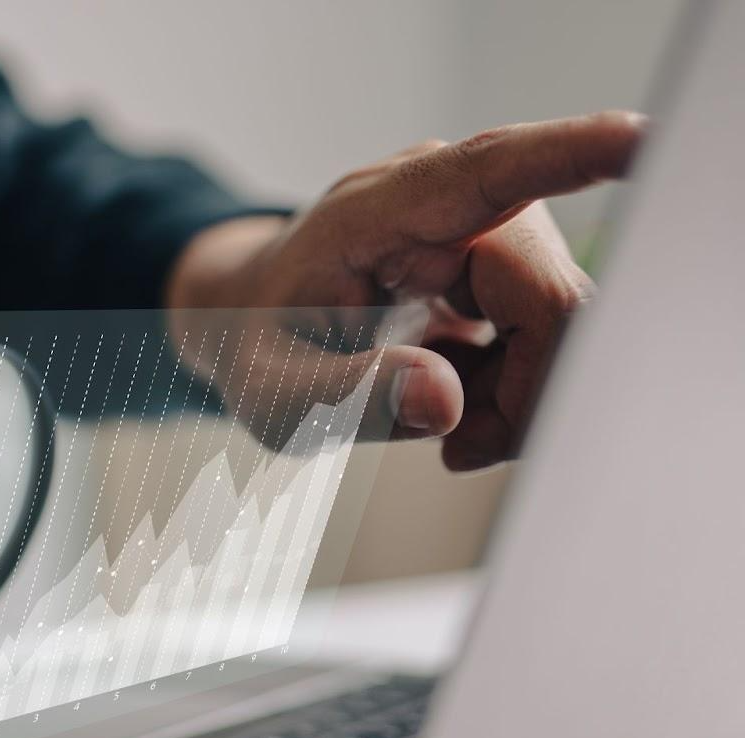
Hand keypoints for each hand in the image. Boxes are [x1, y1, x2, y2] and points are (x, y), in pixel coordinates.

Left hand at [167, 111, 644, 468]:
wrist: (252, 324)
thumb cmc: (256, 346)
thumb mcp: (274, 390)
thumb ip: (349, 394)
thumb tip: (444, 401)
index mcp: (378, 214)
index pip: (487, 173)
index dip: (566, 157)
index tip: (632, 140)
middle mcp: (447, 207)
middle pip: (550, 295)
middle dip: (527, 389)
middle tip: (463, 449)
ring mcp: (483, 235)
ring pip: (562, 324)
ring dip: (520, 398)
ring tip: (449, 434)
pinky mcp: (503, 271)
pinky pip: (551, 339)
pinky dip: (516, 395)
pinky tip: (462, 413)